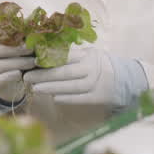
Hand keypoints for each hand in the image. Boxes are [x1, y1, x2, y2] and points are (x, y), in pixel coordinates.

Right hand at [0, 26, 34, 103]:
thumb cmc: (19, 55)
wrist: (14, 80)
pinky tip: (21, 74)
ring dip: (17, 63)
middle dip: (14, 50)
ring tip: (33, 62)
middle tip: (31, 49)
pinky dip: (11, 76)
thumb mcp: (20, 43)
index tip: (16, 31)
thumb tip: (35, 26)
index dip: (0, 32)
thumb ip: (24, 35)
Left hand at [23, 44, 141, 109]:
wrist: (126, 80)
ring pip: (70, 86)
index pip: (65, 56)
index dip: (48, 58)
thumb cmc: (100, 66)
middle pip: (64, 72)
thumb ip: (72, 55)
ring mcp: (96, 83)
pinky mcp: (98, 97)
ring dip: (51, 87)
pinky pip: (80, 98)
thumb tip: (44, 54)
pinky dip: (67, 98)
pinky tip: (54, 98)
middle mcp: (91, 68)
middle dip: (44, 75)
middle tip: (27, 76)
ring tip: (35, 88)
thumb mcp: (89, 55)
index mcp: (87, 56)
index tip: (33, 60)